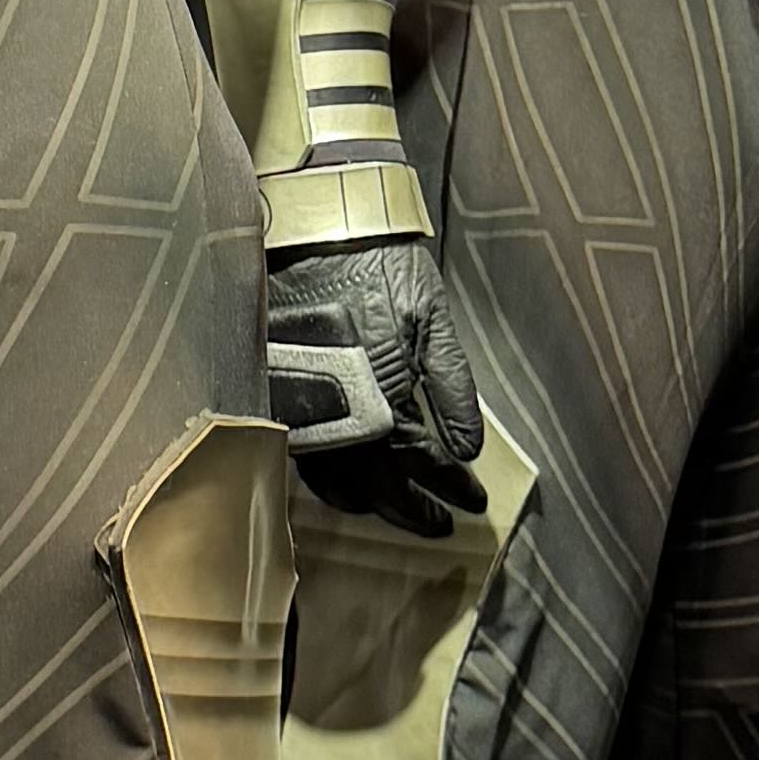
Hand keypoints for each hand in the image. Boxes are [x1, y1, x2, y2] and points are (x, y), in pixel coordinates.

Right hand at [267, 233, 486, 539]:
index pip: (422, 461)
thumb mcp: (433, 317)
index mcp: (383, 394)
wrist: (312, 234)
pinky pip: (311, 462)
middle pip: (383, 484)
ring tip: (406, 514)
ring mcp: (307, 411)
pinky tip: (357, 491)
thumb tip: (469, 448)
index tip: (475, 502)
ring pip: (343, 483)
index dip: (450, 485)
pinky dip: (338, 486)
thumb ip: (452, 385)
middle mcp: (341, 413)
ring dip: (379, 505)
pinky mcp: (283, 402)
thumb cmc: (381, 268)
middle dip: (417, 508)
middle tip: (445, 524)